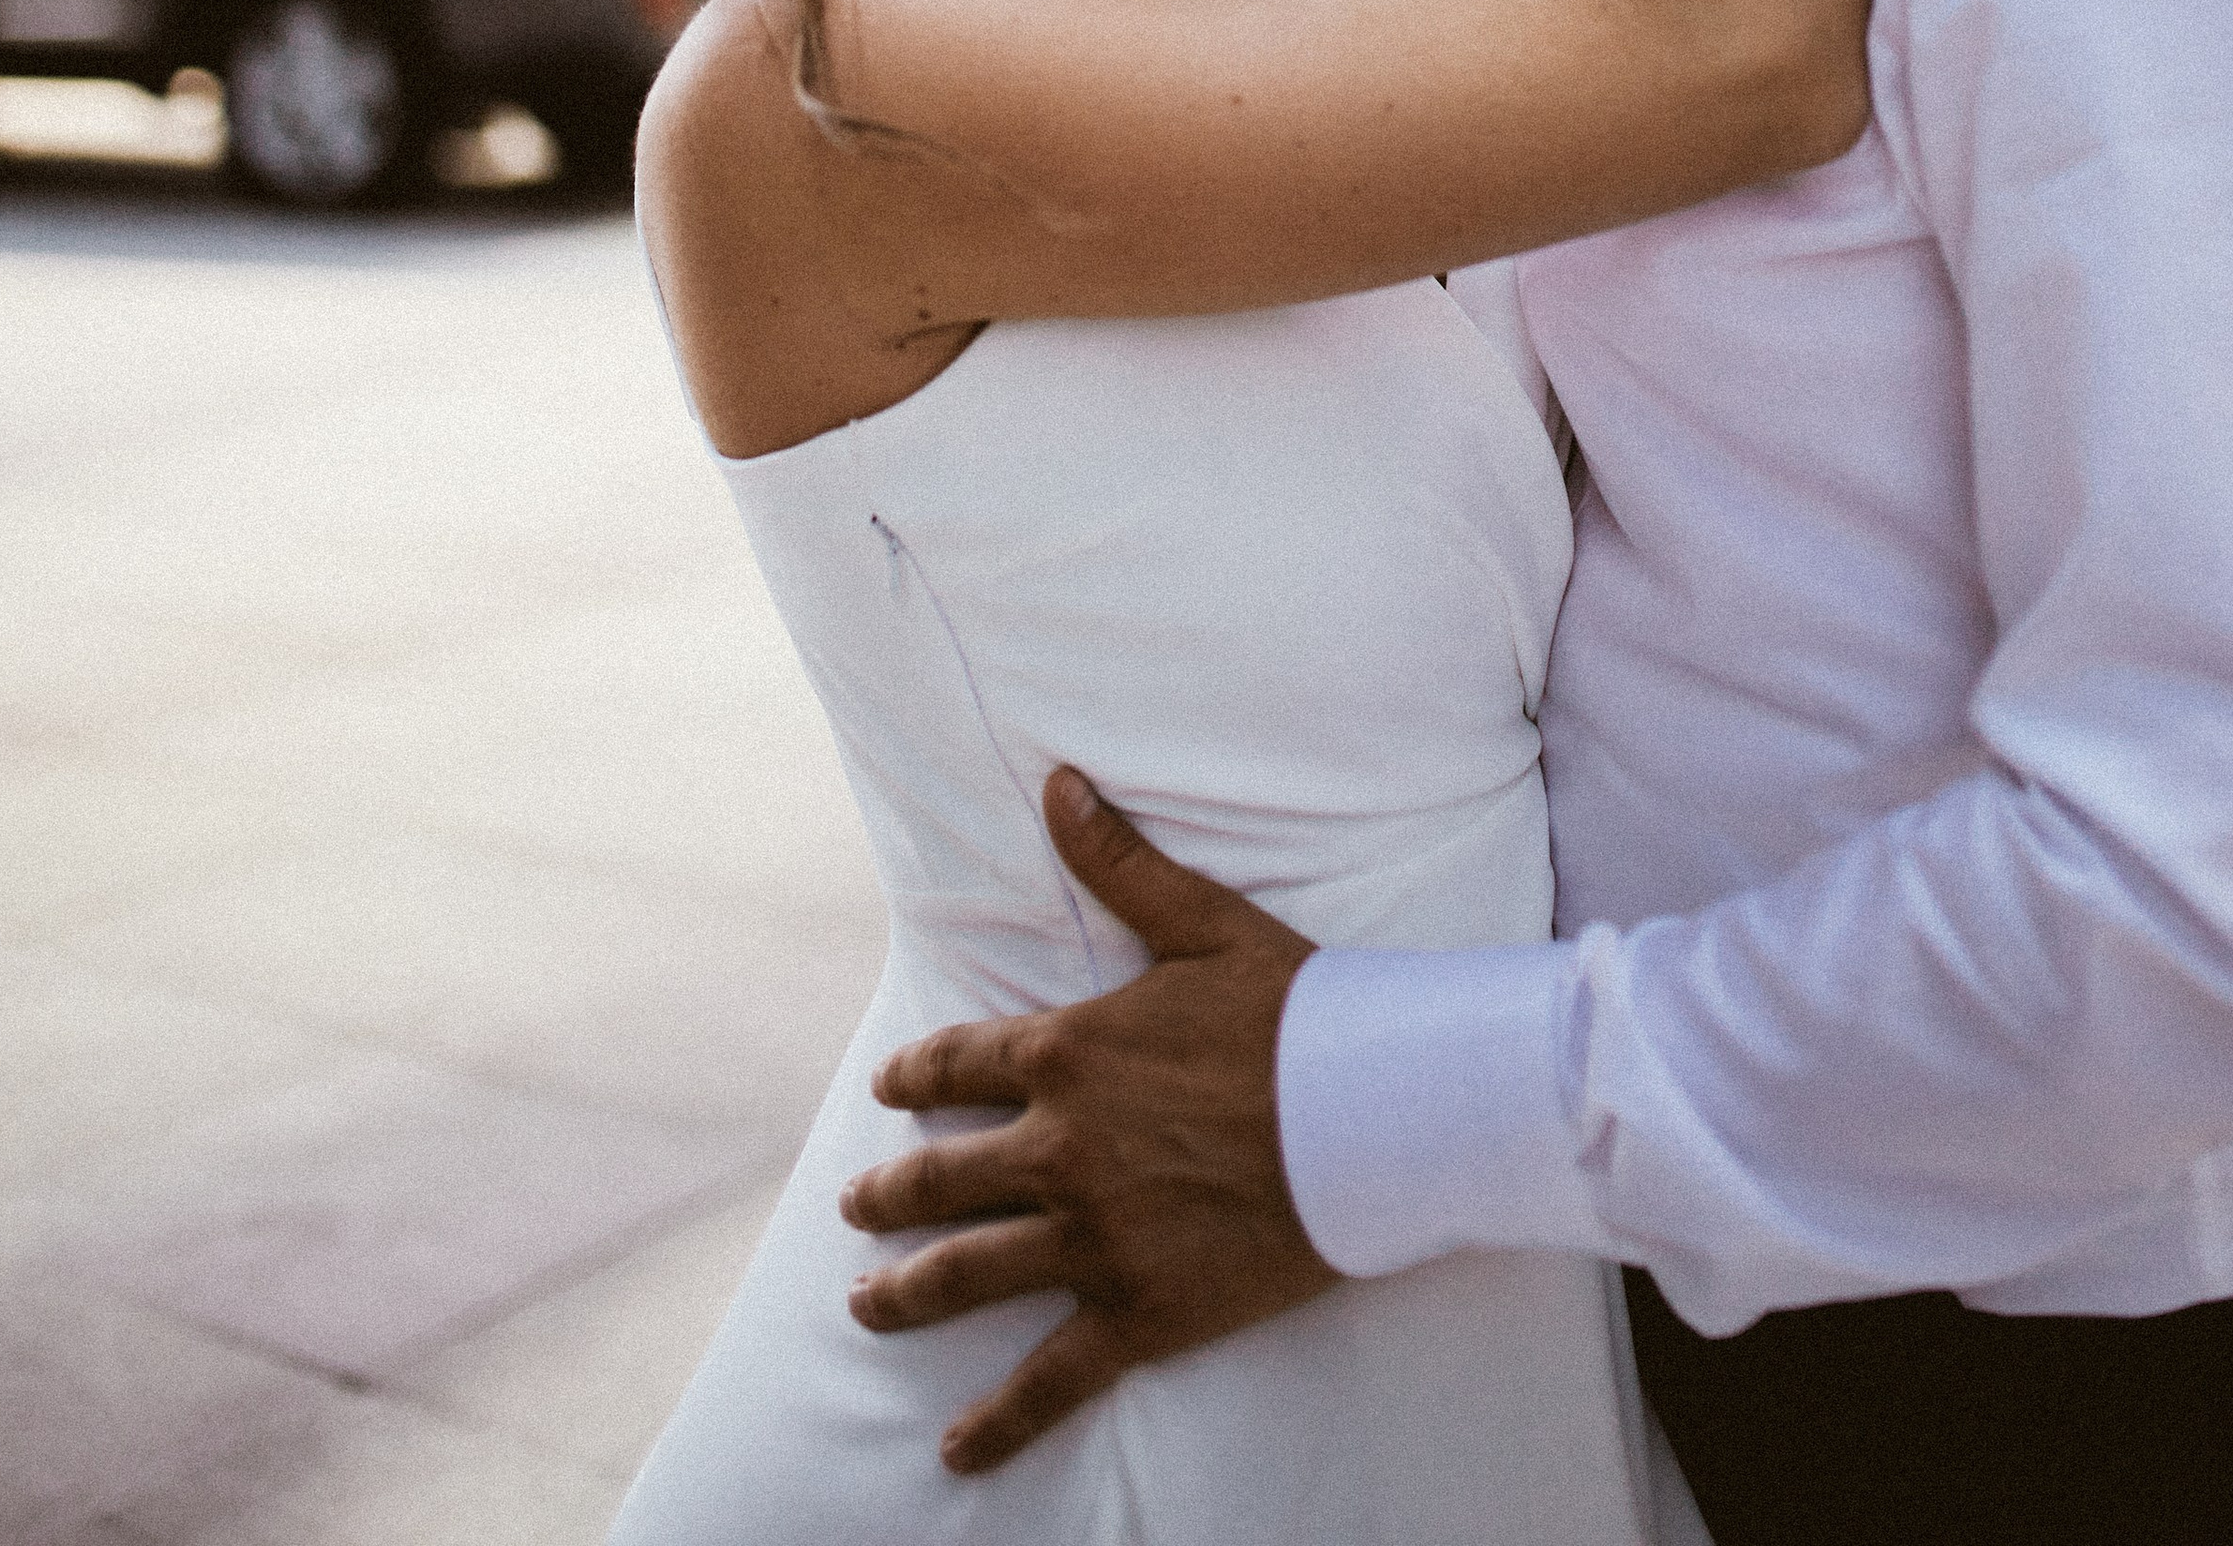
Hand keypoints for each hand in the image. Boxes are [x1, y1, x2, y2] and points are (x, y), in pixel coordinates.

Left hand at [839, 767, 1334, 1471]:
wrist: (1374, 1111)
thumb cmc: (1297, 1012)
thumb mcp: (1204, 924)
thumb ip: (1120, 862)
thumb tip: (1056, 781)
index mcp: (1069, 1053)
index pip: (959, 1064)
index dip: (915, 1077)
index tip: (889, 1089)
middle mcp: (1059, 1148)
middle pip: (941, 1178)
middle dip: (888, 1195)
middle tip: (858, 1208)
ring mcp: (1091, 1236)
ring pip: (967, 1274)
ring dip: (904, 1295)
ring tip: (867, 1307)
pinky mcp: (1137, 1311)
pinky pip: (1050, 1378)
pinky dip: (997, 1422)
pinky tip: (955, 1451)